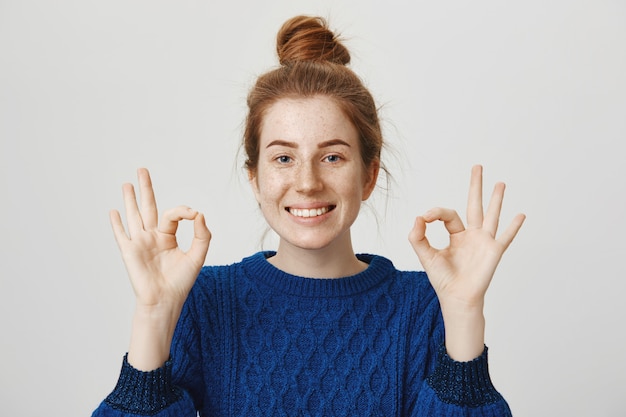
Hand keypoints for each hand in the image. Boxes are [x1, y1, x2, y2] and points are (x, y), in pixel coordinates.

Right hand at [110, 168, 210, 309]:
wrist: (165, 301)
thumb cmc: (180, 282)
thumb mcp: (197, 256)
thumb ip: (202, 235)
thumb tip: (199, 214)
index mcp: (168, 237)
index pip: (172, 215)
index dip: (183, 211)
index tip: (193, 214)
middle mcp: (152, 237)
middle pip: (148, 207)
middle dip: (145, 189)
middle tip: (142, 170)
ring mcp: (139, 243)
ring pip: (134, 215)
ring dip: (129, 200)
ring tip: (127, 184)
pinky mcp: (129, 252)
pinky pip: (121, 234)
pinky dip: (117, 223)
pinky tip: (114, 211)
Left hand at [408, 165, 524, 309]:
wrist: (457, 298)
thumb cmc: (443, 280)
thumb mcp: (426, 256)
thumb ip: (418, 237)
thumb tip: (418, 217)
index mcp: (456, 235)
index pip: (448, 215)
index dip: (435, 213)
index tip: (425, 217)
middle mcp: (471, 236)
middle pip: (474, 205)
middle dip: (475, 186)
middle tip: (477, 167)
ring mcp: (484, 242)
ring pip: (491, 215)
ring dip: (496, 199)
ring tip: (500, 183)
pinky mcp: (493, 251)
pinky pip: (506, 237)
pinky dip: (513, 227)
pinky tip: (521, 215)